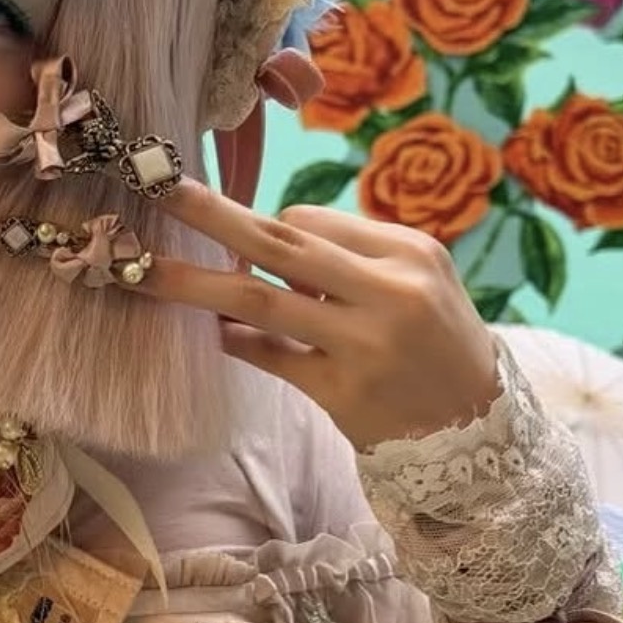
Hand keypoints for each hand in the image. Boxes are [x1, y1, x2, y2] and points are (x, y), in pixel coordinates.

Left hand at [143, 181, 501, 451]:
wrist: (480, 431)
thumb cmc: (437, 345)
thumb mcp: (418, 282)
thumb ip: (349, 257)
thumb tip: (260, 242)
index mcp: (408, 251)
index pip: (310, 220)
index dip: (268, 228)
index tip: (243, 239)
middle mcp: (389, 292)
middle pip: (280, 240)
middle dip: (210, 215)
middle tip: (158, 191)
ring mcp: (363, 345)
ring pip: (260, 299)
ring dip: (194, 284)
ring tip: (142, 272)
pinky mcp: (341, 394)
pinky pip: (269, 356)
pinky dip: (235, 341)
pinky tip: (215, 335)